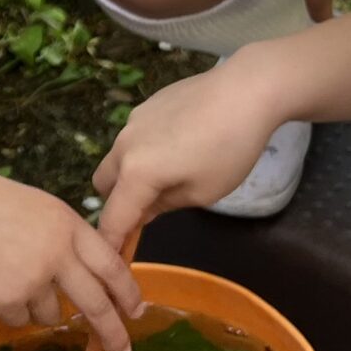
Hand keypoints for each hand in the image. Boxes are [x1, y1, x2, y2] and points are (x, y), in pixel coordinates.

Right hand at [0, 168, 145, 350]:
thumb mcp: (35, 207)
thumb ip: (60, 237)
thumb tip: (77, 271)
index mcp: (68, 226)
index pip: (111, 265)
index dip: (127, 290)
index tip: (136, 309)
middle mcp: (59, 255)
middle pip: (96, 304)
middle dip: (112, 332)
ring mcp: (34, 281)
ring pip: (51, 313)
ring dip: (37, 305)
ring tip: (5, 273)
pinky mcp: (8, 302)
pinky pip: (18, 318)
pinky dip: (6, 307)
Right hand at [94, 54, 292, 253]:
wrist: (247, 90)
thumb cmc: (230, 150)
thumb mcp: (202, 193)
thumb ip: (164, 206)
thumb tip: (143, 212)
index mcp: (137, 173)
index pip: (113, 217)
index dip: (111, 242)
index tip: (112, 260)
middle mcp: (124, 145)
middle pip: (103, 184)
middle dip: (117, 203)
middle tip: (150, 209)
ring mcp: (133, 121)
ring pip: (118, 158)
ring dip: (131, 175)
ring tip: (172, 172)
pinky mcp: (146, 105)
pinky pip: (134, 137)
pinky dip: (144, 151)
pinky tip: (182, 143)